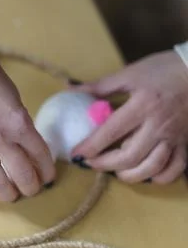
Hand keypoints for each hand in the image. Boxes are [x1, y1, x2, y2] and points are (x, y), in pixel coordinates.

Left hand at [72, 51, 187, 183]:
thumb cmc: (163, 69)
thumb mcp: (130, 73)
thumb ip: (99, 86)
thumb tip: (70, 89)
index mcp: (142, 106)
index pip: (111, 132)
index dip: (90, 146)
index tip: (76, 154)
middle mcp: (158, 125)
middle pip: (129, 156)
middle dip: (105, 165)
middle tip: (91, 164)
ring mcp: (174, 137)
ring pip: (151, 168)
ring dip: (129, 175)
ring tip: (115, 171)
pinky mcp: (186, 143)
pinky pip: (174, 170)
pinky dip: (158, 178)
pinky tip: (145, 174)